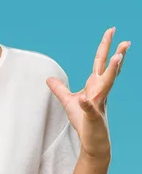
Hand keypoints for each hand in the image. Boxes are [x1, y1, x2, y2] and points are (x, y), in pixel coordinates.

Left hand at [46, 27, 130, 161]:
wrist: (93, 142)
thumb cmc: (83, 122)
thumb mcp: (68, 102)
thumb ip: (60, 89)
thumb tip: (49, 78)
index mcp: (95, 86)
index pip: (100, 62)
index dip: (105, 47)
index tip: (111, 31)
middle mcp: (100, 92)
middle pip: (108, 69)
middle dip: (117, 54)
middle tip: (125, 40)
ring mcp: (98, 104)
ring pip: (107, 85)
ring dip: (113, 71)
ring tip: (118, 57)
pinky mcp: (93, 117)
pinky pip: (90, 109)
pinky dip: (87, 104)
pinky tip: (83, 99)